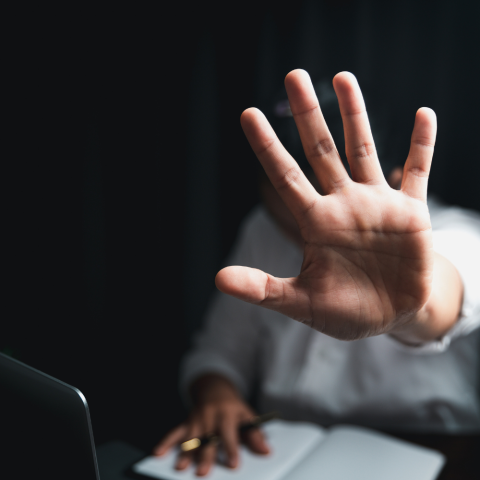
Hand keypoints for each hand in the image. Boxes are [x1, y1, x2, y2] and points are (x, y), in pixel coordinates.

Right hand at [153, 374, 268, 476]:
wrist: (215, 389)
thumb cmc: (233, 407)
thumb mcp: (247, 416)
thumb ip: (255, 434)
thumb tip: (266, 451)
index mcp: (227, 414)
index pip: (229, 433)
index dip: (231, 448)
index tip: (233, 464)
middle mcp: (210, 416)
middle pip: (208, 437)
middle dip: (205, 455)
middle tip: (203, 473)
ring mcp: (196, 419)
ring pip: (190, 437)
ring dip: (185, 452)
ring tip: (181, 467)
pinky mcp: (186, 422)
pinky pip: (175, 432)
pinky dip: (166, 441)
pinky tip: (158, 452)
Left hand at [216, 70, 459, 342]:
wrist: (390, 315)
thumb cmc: (345, 311)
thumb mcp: (301, 303)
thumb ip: (264, 289)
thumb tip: (218, 279)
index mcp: (315, 223)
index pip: (285, 176)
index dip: (266, 146)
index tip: (248, 114)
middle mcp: (343, 205)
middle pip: (321, 150)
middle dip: (308, 115)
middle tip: (293, 75)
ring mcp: (376, 205)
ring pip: (363, 150)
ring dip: (355, 115)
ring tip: (342, 77)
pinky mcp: (410, 213)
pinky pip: (418, 172)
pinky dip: (422, 146)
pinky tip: (424, 114)